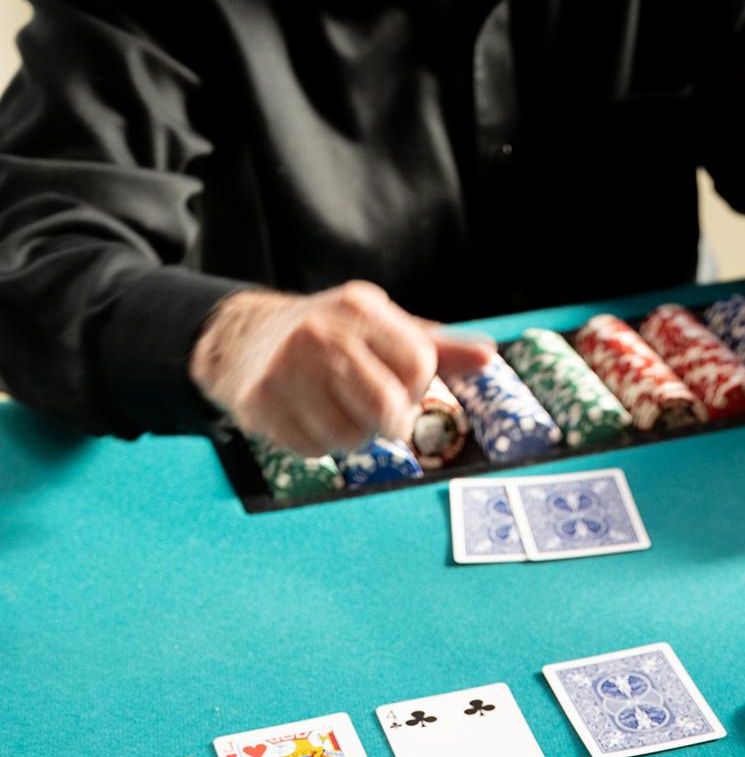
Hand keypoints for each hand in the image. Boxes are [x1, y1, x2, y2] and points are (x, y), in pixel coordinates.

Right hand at [189, 281, 492, 457]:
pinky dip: (317, 443)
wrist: (243, 338)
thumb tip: (489, 356)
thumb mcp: (382, 326)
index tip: (397, 382)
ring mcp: (287, 369)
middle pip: (386, 408)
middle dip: (388, 420)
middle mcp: (321, 334)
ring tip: (333, 407)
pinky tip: (305, 415)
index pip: (418, 365)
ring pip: (350, 437)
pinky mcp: (262, 403)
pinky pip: (314, 449)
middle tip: (374, 409)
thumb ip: (438, 345)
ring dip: (352, 434)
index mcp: (359, 308)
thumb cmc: (330, 336)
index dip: (415, 386)